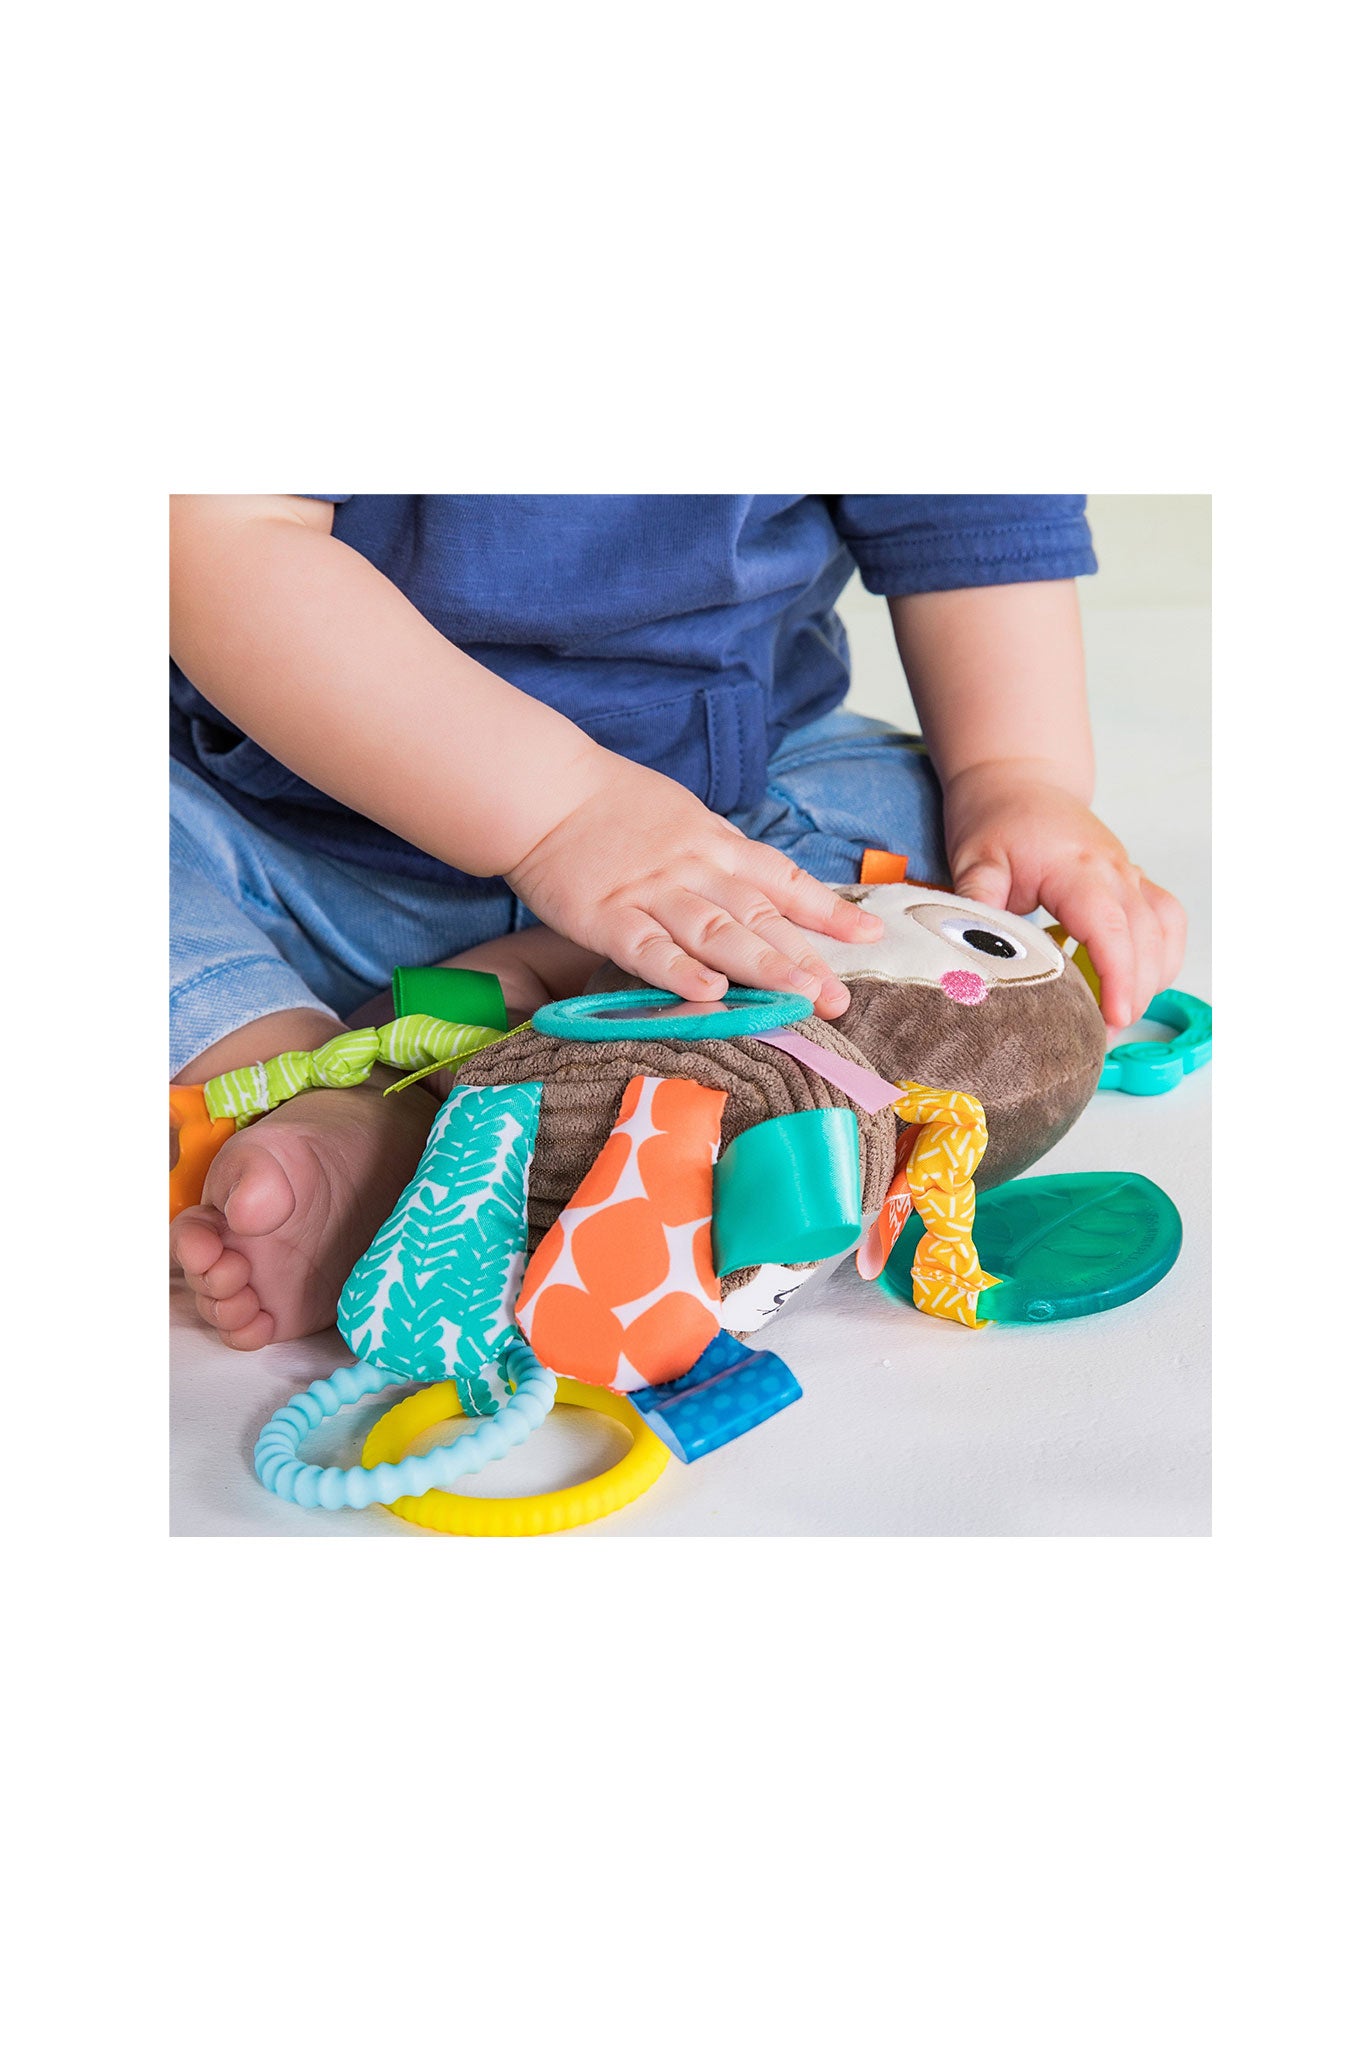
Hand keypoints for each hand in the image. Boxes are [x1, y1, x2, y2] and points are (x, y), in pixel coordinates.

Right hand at [505, 750, 882, 1018]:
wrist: (543, 791)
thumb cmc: (612, 806)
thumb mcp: (683, 816)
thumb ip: (721, 855)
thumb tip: (765, 889)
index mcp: (714, 844)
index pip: (781, 881)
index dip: (826, 910)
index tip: (868, 937)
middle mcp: (692, 870)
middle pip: (757, 917)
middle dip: (802, 959)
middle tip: (839, 998)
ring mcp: (650, 894)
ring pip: (714, 933)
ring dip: (760, 967)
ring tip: (798, 999)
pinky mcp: (605, 918)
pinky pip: (647, 949)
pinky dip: (678, 971)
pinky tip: (709, 992)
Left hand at [944, 764, 1185, 1027]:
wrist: (1018, 777)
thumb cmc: (996, 815)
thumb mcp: (975, 858)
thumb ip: (976, 904)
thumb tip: (966, 951)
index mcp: (1079, 867)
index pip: (1111, 927)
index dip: (1118, 976)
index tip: (1115, 1018)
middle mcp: (1116, 870)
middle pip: (1147, 940)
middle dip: (1133, 993)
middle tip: (1099, 1038)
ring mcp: (1130, 875)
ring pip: (1165, 934)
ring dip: (1151, 979)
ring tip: (1114, 1016)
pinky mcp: (1133, 882)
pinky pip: (1166, 923)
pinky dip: (1159, 958)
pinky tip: (1133, 984)